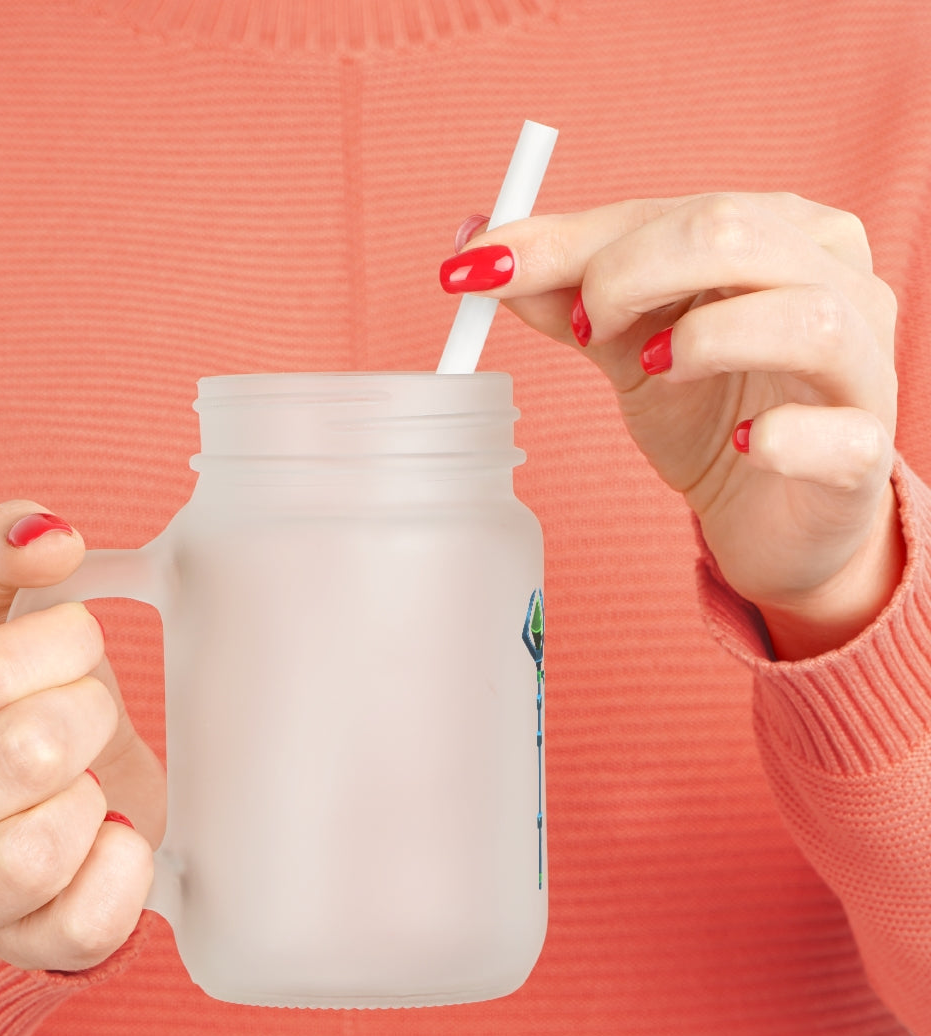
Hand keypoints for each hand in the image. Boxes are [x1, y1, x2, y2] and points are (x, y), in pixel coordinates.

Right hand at [0, 501, 164, 971]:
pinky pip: (87, 922)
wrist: (1, 824)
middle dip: (87, 714)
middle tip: (87, 713)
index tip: (76, 643)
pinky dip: (124, 867)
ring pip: (39, 849)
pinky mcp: (23, 949)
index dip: (61, 645)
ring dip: (93, 796)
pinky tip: (112, 833)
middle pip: (25, 754)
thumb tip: (48, 532)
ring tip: (87, 779)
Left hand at [443, 193, 903, 658]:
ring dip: (705, 340)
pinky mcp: (865, 455)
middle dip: (628, 274)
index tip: (480, 269)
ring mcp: (863, 366)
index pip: (669, 211)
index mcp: (778, 234)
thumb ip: (565, 295)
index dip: (568, 240)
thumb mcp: (627, 345)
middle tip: (583, 329)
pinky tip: (744, 446)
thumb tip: (478, 249)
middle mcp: (836, 280)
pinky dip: (782, 437)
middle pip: (734, 234)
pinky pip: (838, 434)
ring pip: (805, 317)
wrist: (770, 514)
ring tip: (653, 371)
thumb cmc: (709, 412)